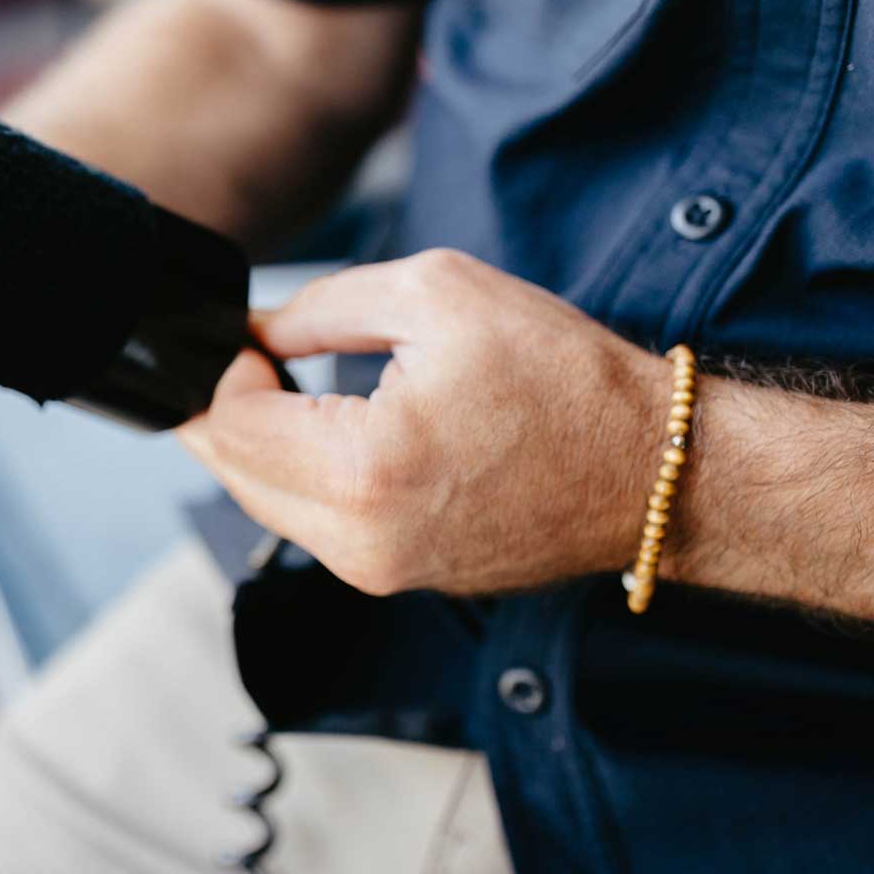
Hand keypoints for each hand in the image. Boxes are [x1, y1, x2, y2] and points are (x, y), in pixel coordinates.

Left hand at [179, 249, 664, 596]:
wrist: (652, 470)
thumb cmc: (563, 380)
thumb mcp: (438, 295)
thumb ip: (323, 306)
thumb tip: (253, 331)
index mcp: (363, 470)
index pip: (228, 426)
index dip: (221, 369)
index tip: (248, 335)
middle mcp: (359, 541)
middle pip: (232, 473)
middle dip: (228, 410)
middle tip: (256, 355)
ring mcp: (376, 572)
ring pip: (265, 504)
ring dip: (261, 445)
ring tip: (290, 385)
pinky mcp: (393, 578)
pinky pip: (312, 526)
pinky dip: (303, 477)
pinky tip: (330, 432)